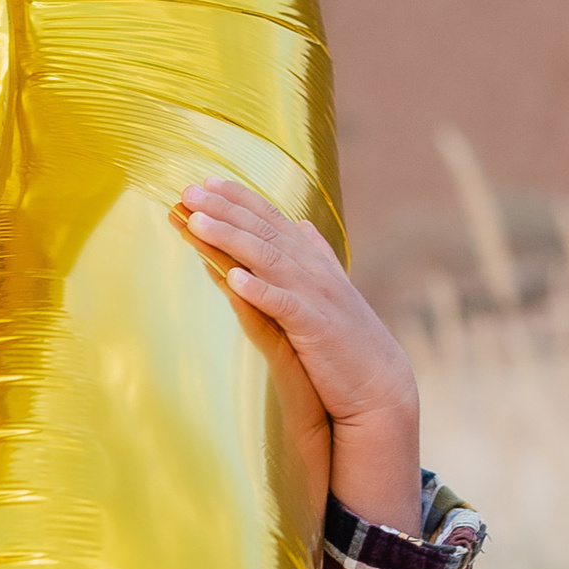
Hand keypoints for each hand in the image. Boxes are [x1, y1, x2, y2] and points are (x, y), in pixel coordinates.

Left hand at [178, 179, 422, 534]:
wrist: (381, 386)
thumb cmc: (349, 341)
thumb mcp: (329, 290)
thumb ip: (312, 256)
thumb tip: (300, 225)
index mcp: (312, 262)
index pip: (271, 221)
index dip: (239, 200)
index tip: (206, 182)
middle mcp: (313, 270)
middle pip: (262, 232)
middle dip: (224, 210)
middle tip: (188, 192)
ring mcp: (315, 297)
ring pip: (267, 259)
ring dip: (231, 239)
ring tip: (198, 223)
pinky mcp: (315, 328)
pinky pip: (283, 305)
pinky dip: (259, 290)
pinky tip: (233, 279)